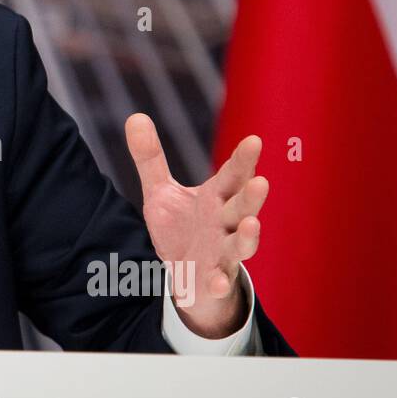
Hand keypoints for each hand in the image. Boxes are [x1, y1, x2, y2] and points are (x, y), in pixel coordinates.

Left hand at [124, 114, 266, 338]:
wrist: (187, 276)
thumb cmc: (181, 228)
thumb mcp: (161, 191)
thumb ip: (150, 157)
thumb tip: (135, 115)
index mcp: (215, 198)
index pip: (232, 175)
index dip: (243, 160)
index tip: (254, 141)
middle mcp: (225, 222)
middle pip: (241, 207)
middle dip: (251, 196)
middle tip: (261, 181)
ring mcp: (223, 252)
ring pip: (240, 243)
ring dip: (248, 236)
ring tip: (252, 225)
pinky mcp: (214, 278)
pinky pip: (220, 281)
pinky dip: (220, 281)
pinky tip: (218, 282)